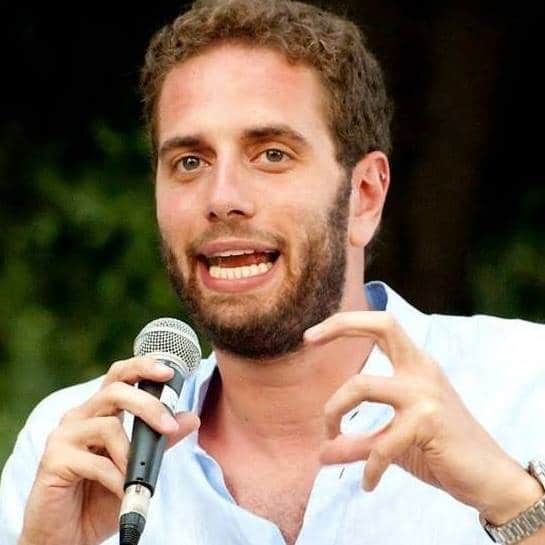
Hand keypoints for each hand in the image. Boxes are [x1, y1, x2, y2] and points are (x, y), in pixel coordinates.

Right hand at [19, 357, 199, 544]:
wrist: (67, 534)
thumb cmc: (100, 496)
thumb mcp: (138, 465)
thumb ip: (160, 441)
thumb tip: (191, 418)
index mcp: (100, 411)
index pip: (119, 376)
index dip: (142, 367)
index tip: (168, 372)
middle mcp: (80, 416)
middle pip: (116, 391)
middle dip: (148, 406)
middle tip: (169, 428)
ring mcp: (64, 436)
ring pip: (108, 426)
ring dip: (130, 453)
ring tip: (134, 477)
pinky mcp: (53, 460)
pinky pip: (94, 461)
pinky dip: (115, 477)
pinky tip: (120, 490)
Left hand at [305, 311, 542, 523]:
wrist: (489, 478)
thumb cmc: (440, 450)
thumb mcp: (393, 441)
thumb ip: (358, 443)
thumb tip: (321, 453)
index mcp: (416, 366)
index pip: (382, 325)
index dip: (346, 322)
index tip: (311, 335)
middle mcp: (422, 370)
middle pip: (382, 326)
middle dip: (341, 325)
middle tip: (307, 339)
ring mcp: (426, 394)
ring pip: (361, 385)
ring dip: (333, 412)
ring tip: (330, 439)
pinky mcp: (429, 423)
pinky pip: (380, 444)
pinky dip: (369, 467)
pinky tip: (368, 483)